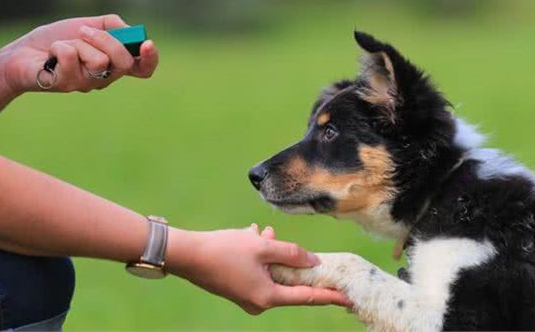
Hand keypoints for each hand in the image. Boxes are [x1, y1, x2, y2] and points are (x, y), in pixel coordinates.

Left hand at [0, 14, 158, 93]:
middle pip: (124, 63)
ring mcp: (86, 84)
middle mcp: (104, 78)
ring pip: (99, 60)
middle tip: (84, 31)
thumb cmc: (57, 39)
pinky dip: (59, 46)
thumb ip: (113, 26)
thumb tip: (128, 31)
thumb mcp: (89, 24)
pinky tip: (50, 54)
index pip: (143, 69)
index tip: (146, 44)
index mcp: (114, 64)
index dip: (150, 59)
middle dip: (106, 40)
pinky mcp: (67, 85)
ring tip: (63, 45)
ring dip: (78, 42)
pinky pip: (71, 57)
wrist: (22, 52)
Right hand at [166, 225, 350, 314]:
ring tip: (263, 233)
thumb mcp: (263, 247)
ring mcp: (246, 297)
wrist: (186, 255)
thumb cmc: (224, 250)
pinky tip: (251, 236)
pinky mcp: (236, 287)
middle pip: (287, 281)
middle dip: (289, 259)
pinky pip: (256, 271)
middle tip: (288, 244)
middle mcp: (258, 302)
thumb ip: (292, 253)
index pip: (307, 297)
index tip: (348, 298)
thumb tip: (314, 261)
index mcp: (268, 297)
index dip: (329, 296)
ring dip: (271, 252)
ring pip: (270, 272)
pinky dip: (258, 255)